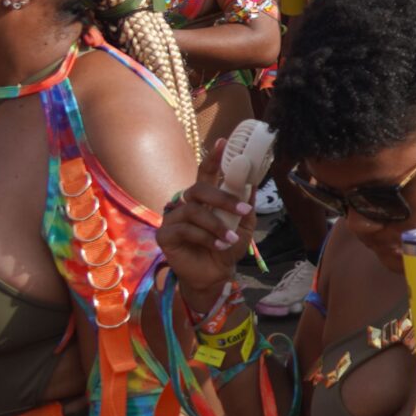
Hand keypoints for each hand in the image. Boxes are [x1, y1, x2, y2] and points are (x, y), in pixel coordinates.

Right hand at [157, 156, 254, 304]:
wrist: (216, 274)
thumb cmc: (226, 246)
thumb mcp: (243, 225)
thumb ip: (246, 205)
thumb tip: (252, 183)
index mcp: (204, 199)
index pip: (206, 173)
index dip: (213, 158)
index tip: (224, 142)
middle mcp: (185, 204)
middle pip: (198, 189)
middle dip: (222, 198)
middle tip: (243, 209)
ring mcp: (172, 218)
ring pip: (193, 211)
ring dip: (216, 224)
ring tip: (231, 239)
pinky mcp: (164, 235)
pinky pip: (185, 229)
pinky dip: (205, 237)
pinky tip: (218, 246)